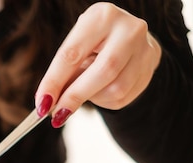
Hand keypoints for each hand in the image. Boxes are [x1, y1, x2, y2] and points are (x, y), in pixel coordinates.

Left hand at [34, 2, 161, 127]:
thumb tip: (46, 104)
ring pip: (116, 88)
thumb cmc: (93, 44)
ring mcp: (144, 47)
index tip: (41, 104)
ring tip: (83, 93)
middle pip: (103, 71)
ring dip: (93, 98)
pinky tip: (100, 91)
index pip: (72, 54)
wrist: (128, 38)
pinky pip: (124, 96)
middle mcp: (128, 29)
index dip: (54, 82)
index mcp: (100, 17)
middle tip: (57, 115)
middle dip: (75, 96)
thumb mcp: (76, 48)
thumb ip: (63, 73)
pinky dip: (105, 101)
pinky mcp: (150, 66)